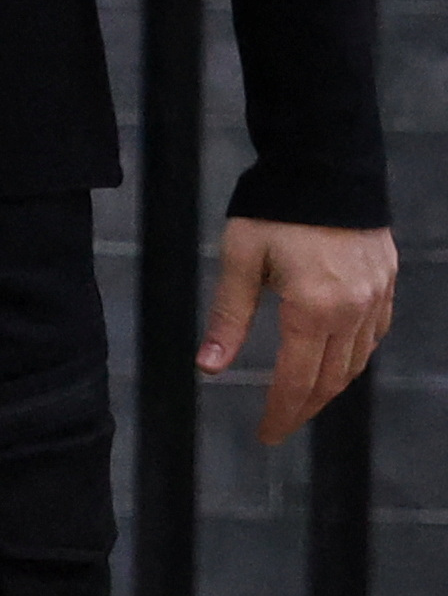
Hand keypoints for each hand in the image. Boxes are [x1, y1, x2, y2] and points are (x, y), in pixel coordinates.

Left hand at [198, 218, 397, 444]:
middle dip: (303, 407)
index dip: (280, 413)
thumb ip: (229, 316)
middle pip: (330, 380)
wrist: (324, 160)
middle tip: (281, 424)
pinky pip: (374, 334)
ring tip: (305, 398)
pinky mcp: (386, 280)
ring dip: (330, 386)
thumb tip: (208, 368)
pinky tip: (339, 358)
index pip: (296, 381)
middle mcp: (352, 312)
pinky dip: (355, 356)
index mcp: (312, 310)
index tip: (266, 435)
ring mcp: (375, 297)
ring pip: (356, 361)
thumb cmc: (273, 207)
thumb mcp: (241, 257)